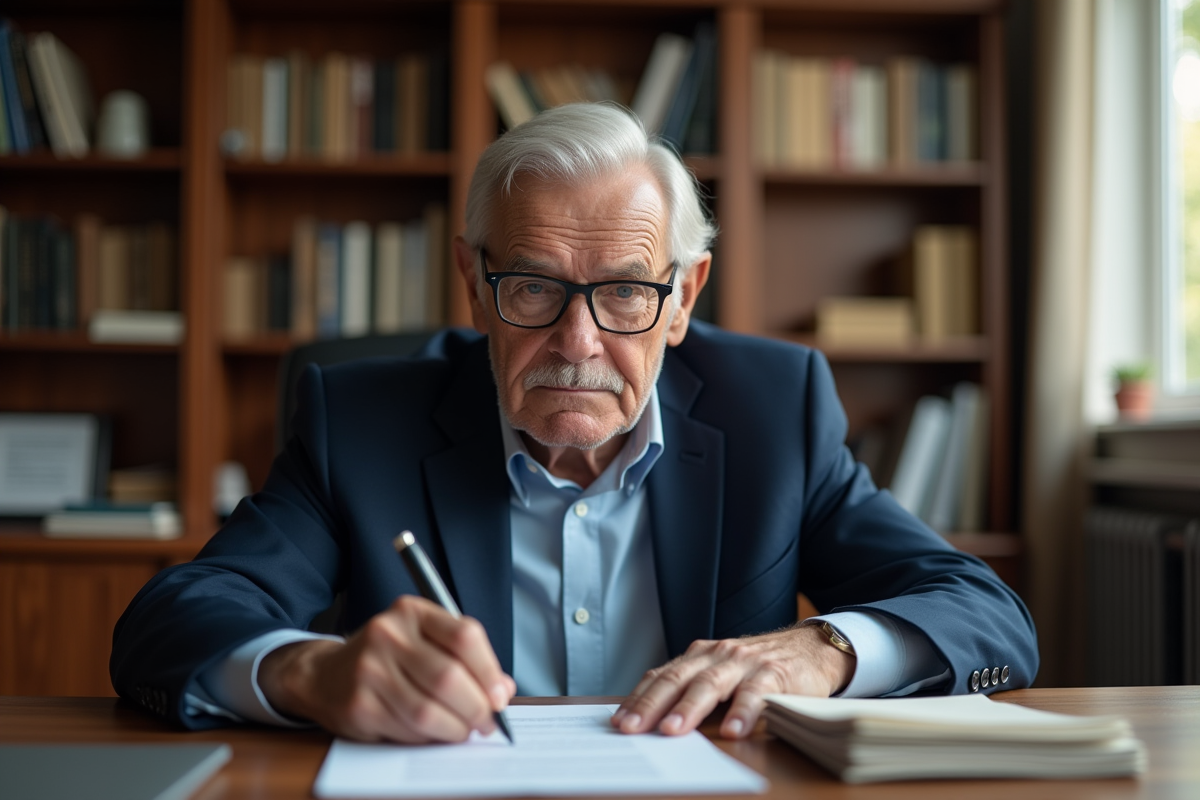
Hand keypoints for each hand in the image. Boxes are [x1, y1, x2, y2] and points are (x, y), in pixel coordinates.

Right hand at [258, 595, 515, 742]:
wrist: (325, 674)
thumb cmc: (389, 658)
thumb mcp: (425, 641)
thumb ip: (466, 660)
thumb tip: (502, 691)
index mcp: (412, 611)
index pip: (464, 636)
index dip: (489, 670)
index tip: (500, 695)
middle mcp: (388, 634)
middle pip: (449, 677)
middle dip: (477, 708)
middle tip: (488, 722)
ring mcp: (369, 669)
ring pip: (429, 710)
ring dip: (456, 729)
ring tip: (464, 731)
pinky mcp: (359, 705)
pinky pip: (408, 730)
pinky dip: (429, 738)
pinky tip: (432, 733)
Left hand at [611, 624, 854, 738]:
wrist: (811, 649)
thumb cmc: (758, 668)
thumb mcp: (721, 674)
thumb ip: (694, 691)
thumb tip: (655, 722)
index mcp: (700, 657)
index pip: (662, 677)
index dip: (639, 698)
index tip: (619, 722)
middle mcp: (717, 655)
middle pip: (677, 680)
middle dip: (651, 704)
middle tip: (633, 727)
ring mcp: (745, 663)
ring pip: (711, 684)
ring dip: (689, 708)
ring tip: (672, 730)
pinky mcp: (775, 674)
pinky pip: (756, 693)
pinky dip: (743, 711)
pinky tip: (734, 730)